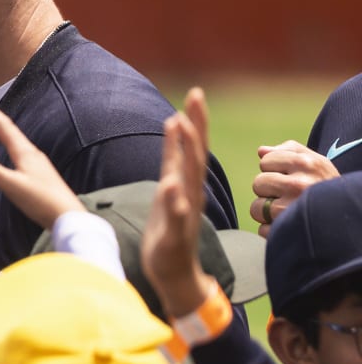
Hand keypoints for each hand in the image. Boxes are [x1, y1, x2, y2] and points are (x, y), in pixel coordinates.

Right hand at [0, 94, 84, 227]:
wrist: (68, 217)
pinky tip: (11, 150)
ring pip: (16, 139)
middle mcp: (32, 154)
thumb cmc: (42, 202)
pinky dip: (9, 143)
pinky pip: (19, 150)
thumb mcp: (12, 186)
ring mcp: (37, 163)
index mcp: (25, 153)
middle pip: (9, 130)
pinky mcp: (39, 174)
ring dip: (1, 129)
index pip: (3, 127)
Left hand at [142, 88, 218, 315]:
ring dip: (186, 154)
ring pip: (187, 180)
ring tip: (183, 127)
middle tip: (195, 97)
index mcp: (184, 184)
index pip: (191, 147)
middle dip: (196, 126)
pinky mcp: (174, 234)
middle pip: (194, 156)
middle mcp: (189, 195)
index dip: (194, 121)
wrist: (173, 270)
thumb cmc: (169, 228)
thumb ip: (171, 159)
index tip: (196, 93)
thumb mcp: (167, 187)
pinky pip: (175, 216)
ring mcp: (183, 214)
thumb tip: (175, 125)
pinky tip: (170, 186)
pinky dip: (174, 201)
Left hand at [250, 141, 338, 237]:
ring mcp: (292, 209)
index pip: (265, 161)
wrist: (349, 214)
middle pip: (258, 183)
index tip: (289, 176)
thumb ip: (289, 151)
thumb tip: (261, 151)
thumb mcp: (317, 162)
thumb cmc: (328, 186)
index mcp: (305, 163)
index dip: (274, 169)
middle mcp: (299, 184)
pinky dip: (272, 229)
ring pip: (256, 208)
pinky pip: (262, 229)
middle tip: (288, 194)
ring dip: (267, 211)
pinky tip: (289, 224)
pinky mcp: (287, 230)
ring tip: (288, 209)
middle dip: (269, 189)